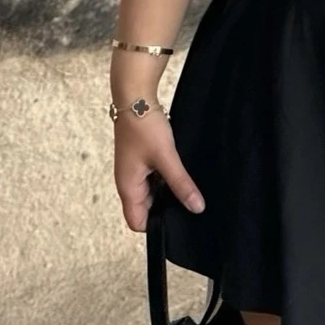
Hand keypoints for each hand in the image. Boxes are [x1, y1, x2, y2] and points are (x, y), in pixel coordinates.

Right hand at [112, 104, 205, 230]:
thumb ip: (181, 184)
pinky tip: (179, 172)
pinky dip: (164, 180)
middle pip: (145, 210)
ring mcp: (134, 172)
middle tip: (186, 202)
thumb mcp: (166, 157)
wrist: (135, 98)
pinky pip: (153, 180)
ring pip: (151, 194)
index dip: (156, 226)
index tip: (177, 219)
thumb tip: (196, 207)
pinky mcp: (140, 161)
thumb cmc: (144, 126)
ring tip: (185, 186)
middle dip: (164, 209)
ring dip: (165, 192)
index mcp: (128, 188)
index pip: (137, 223)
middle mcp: (128, 183)